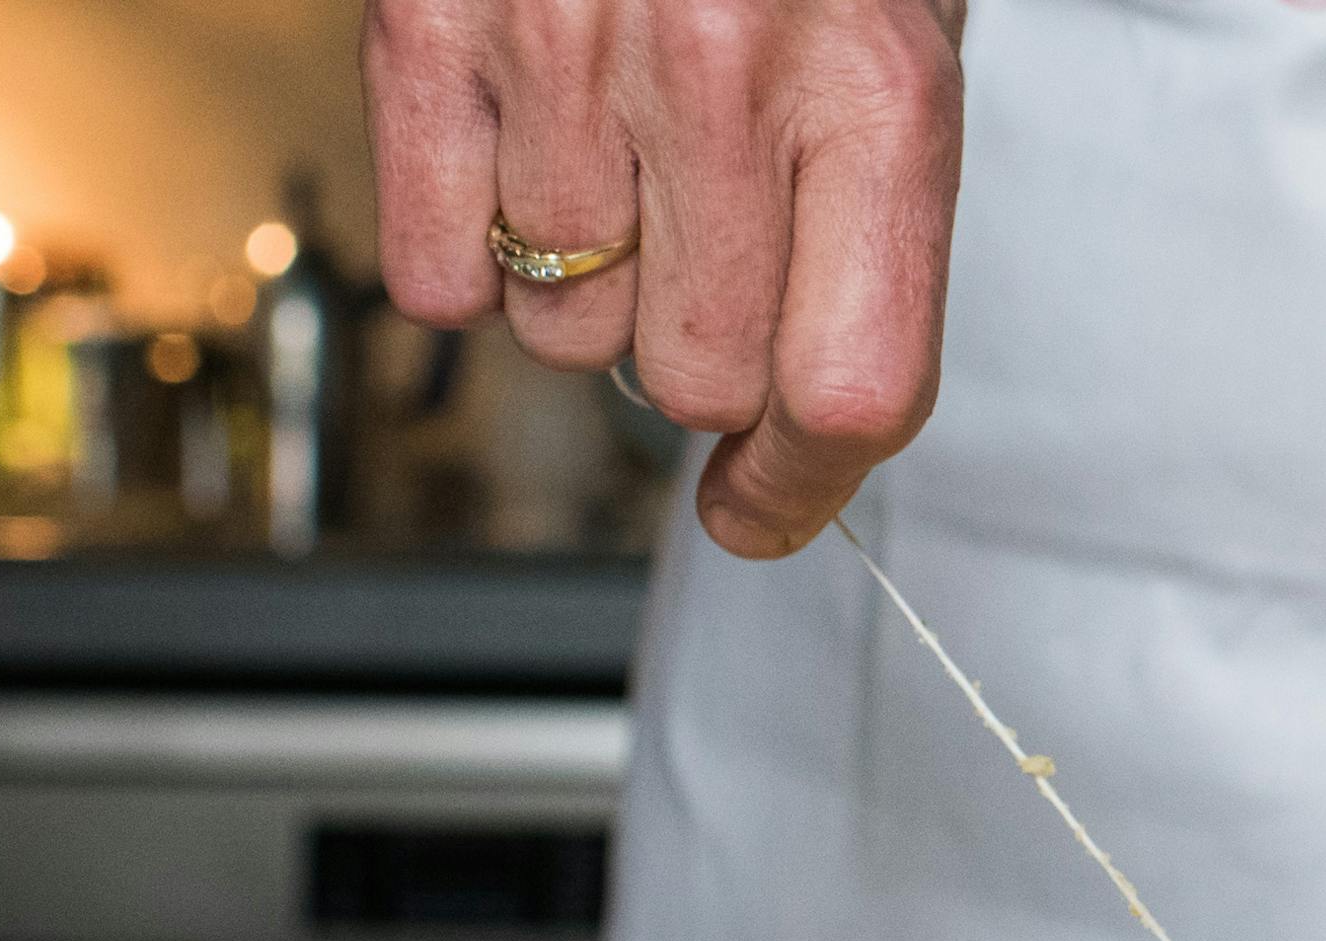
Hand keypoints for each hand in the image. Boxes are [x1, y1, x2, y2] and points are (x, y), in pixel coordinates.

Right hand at [364, 0, 966, 555]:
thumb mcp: (894, 55)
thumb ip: (868, 237)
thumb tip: (807, 435)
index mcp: (879, 94)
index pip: (855, 388)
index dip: (805, 486)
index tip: (767, 507)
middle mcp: (727, 75)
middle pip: (697, 379)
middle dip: (702, 360)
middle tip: (705, 264)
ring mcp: (568, 50)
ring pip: (564, 333)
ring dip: (591, 293)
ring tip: (622, 173)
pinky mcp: (431, 28)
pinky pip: (438, 273)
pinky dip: (472, 257)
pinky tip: (524, 166)